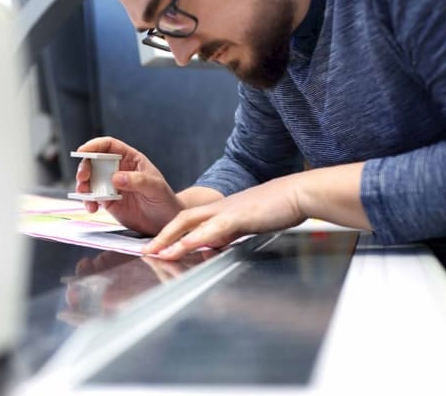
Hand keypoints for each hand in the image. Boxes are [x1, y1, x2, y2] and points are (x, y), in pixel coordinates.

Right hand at [75, 137, 183, 234]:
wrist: (165, 222)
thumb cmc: (165, 201)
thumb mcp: (156, 188)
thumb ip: (138, 181)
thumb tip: (116, 177)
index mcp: (131, 159)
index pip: (109, 146)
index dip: (94, 145)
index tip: (83, 151)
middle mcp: (119, 170)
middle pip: (95, 161)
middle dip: (85, 167)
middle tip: (83, 177)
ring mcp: (112, 186)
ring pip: (90, 180)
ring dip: (83, 185)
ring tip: (85, 194)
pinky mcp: (108, 201)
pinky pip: (92, 198)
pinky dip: (88, 202)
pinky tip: (92, 208)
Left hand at [142, 176, 306, 259]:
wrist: (299, 192)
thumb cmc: (278, 207)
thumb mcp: (249, 222)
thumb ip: (231, 233)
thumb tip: (217, 245)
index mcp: (222, 210)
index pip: (190, 220)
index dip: (171, 232)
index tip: (157, 247)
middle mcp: (220, 209)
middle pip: (182, 219)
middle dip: (162, 236)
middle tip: (146, 252)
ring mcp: (229, 210)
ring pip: (192, 222)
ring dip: (171, 238)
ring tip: (155, 253)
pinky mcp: (242, 216)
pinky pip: (214, 228)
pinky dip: (197, 238)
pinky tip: (184, 246)